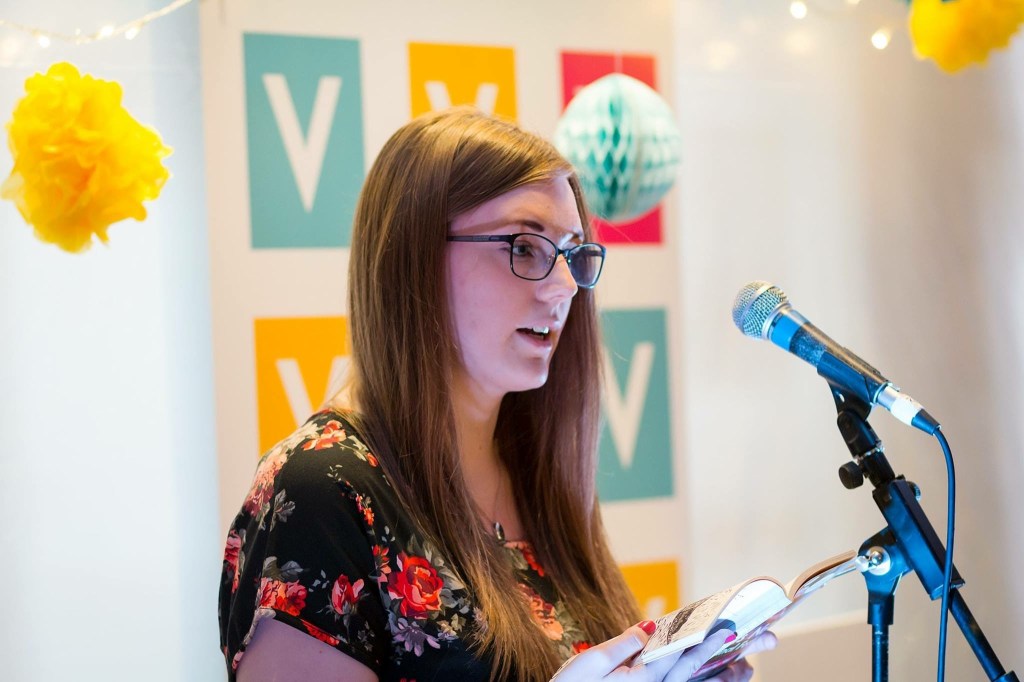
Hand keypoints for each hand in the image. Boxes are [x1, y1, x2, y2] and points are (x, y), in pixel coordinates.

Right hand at [550, 622, 775, 681]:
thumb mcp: (589, 665)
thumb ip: (622, 646)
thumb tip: (650, 626)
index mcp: (642, 680)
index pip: (683, 654)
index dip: (709, 638)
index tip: (733, 627)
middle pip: (699, 671)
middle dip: (731, 658)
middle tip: (763, 646)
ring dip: (723, 675)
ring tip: (749, 666)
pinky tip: (718, 676)